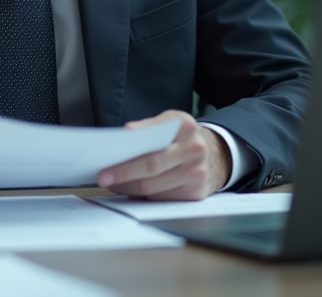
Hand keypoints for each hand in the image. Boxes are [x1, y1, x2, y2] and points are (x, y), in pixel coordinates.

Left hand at [96, 111, 230, 200]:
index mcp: (184, 125)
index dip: (133, 144)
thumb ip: (148, 128)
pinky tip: (133, 190)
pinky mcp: (197, 192)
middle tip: (104, 176)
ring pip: (154, 186)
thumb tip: (123, 138)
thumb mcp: (170, 124)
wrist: (217, 155)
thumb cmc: (182, 138)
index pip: (153, 135)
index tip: (110, 152)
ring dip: (129, 187)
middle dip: (123, 173)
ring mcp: (197, 172)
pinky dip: (144, 196)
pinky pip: (162, 198)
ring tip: (113, 184)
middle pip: (152, 165)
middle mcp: (194, 148)